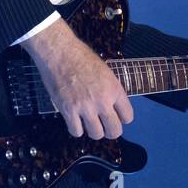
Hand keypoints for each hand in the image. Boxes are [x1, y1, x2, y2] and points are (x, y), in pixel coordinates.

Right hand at [22, 18, 133, 139]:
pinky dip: (76, 129)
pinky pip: (76, 132)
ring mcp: (85, 108)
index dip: (123, 118)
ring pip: (96, 134)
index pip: (128, 116)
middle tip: (105, 126)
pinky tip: (75, 121)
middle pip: (114, 131)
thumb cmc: (82, 57)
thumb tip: (113, 105)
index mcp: (115, 89)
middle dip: (111, 131)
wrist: (60, 53)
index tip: (116, 116)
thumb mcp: (105, 71)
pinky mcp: (68, 111)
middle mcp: (103, 101)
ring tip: (89, 123)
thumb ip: (111, 90)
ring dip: (94, 131)